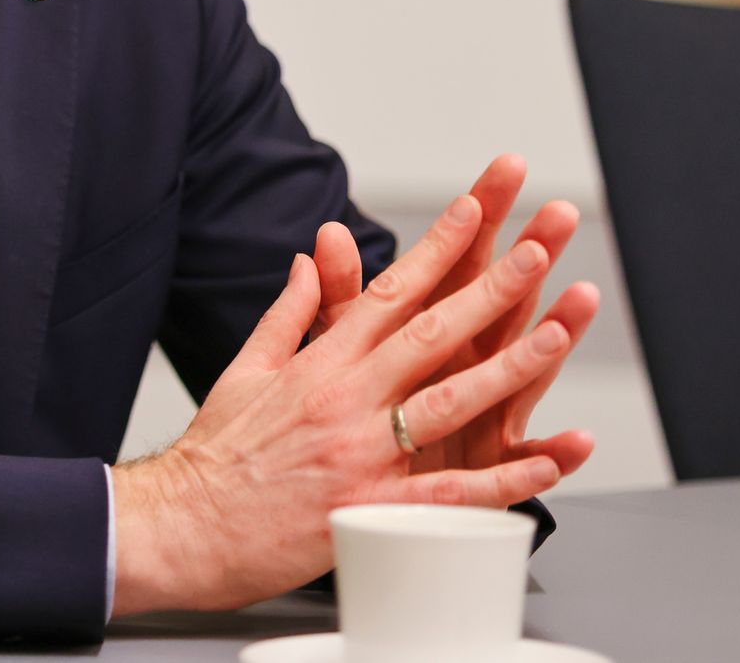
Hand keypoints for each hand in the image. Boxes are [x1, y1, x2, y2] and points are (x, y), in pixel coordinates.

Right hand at [110, 195, 593, 614]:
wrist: (184, 527)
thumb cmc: (214, 454)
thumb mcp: (246, 367)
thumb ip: (289, 313)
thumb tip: (307, 261)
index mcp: (319, 363)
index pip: (388, 293)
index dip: (435, 250)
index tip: (472, 211)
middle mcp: (344, 398)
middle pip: (429, 334)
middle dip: (487, 289)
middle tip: (533, 251)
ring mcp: (360, 453)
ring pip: (447, 402)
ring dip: (507, 368)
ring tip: (555, 335)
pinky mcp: (369, 509)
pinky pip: (447, 493)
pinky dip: (498, 481)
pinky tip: (541, 465)